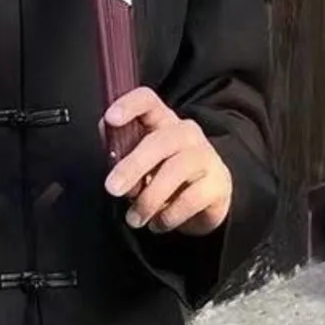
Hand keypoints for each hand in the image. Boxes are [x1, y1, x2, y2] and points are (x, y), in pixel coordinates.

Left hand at [100, 87, 231, 236]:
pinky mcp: (218, 184)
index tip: (111, 118)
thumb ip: (120, 145)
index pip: (148, 100)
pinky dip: (169, 215)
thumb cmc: (163, 172)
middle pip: (159, 141)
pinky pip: (190, 199)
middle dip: (132, 166)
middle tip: (112, 189)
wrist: (208, 197)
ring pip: (175, 171)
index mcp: (162, 120)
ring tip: (134, 218)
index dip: (129, 105)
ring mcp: (205, 156)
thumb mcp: (139, 158)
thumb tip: (105, 131)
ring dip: (148, 199)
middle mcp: (186, 133)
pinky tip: (158, 224)